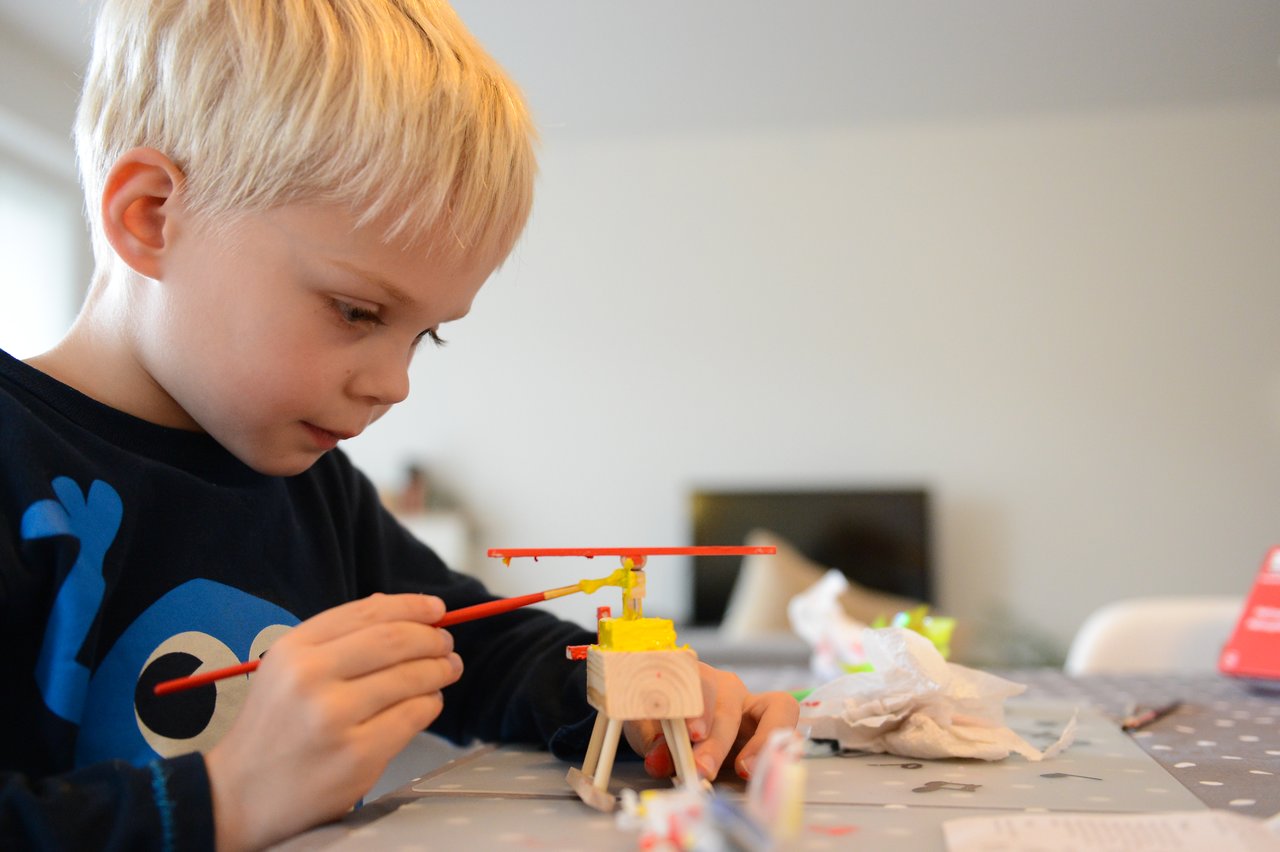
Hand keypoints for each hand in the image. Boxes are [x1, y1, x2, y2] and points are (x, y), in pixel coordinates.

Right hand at [204, 593, 461, 851]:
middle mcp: (311, 678)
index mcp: (293, 649)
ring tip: (447, 670)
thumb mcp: (287, 670)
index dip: (411, 606)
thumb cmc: (273, 729)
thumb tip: (397, 607)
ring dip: (439, 670)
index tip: (437, 609)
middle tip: (446, 644)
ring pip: (411, 677)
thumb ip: (337, 637)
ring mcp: (335, 718)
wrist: (238, 796)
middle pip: (395, 640)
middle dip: (432, 639)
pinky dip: (430, 704)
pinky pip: (413, 716)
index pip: (367, 612)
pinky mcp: (358, 755)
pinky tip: (428, 703)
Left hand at [623, 662, 798, 781]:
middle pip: (726, 700)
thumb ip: (653, 743)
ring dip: (761, 740)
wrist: (681, 727)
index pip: (693, 677)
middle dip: (716, 739)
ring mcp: (750, 699)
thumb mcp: (649, 730)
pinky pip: (788, 719)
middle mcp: (722, 683)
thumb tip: (660, 761)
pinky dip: (783, 743)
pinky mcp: (771, 717)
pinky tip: (769, 767)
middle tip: (702, 770)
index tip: (692, 735)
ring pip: (772, 704)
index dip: (695, 704)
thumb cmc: (661, 721)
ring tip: (744, 770)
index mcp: (687, 674)